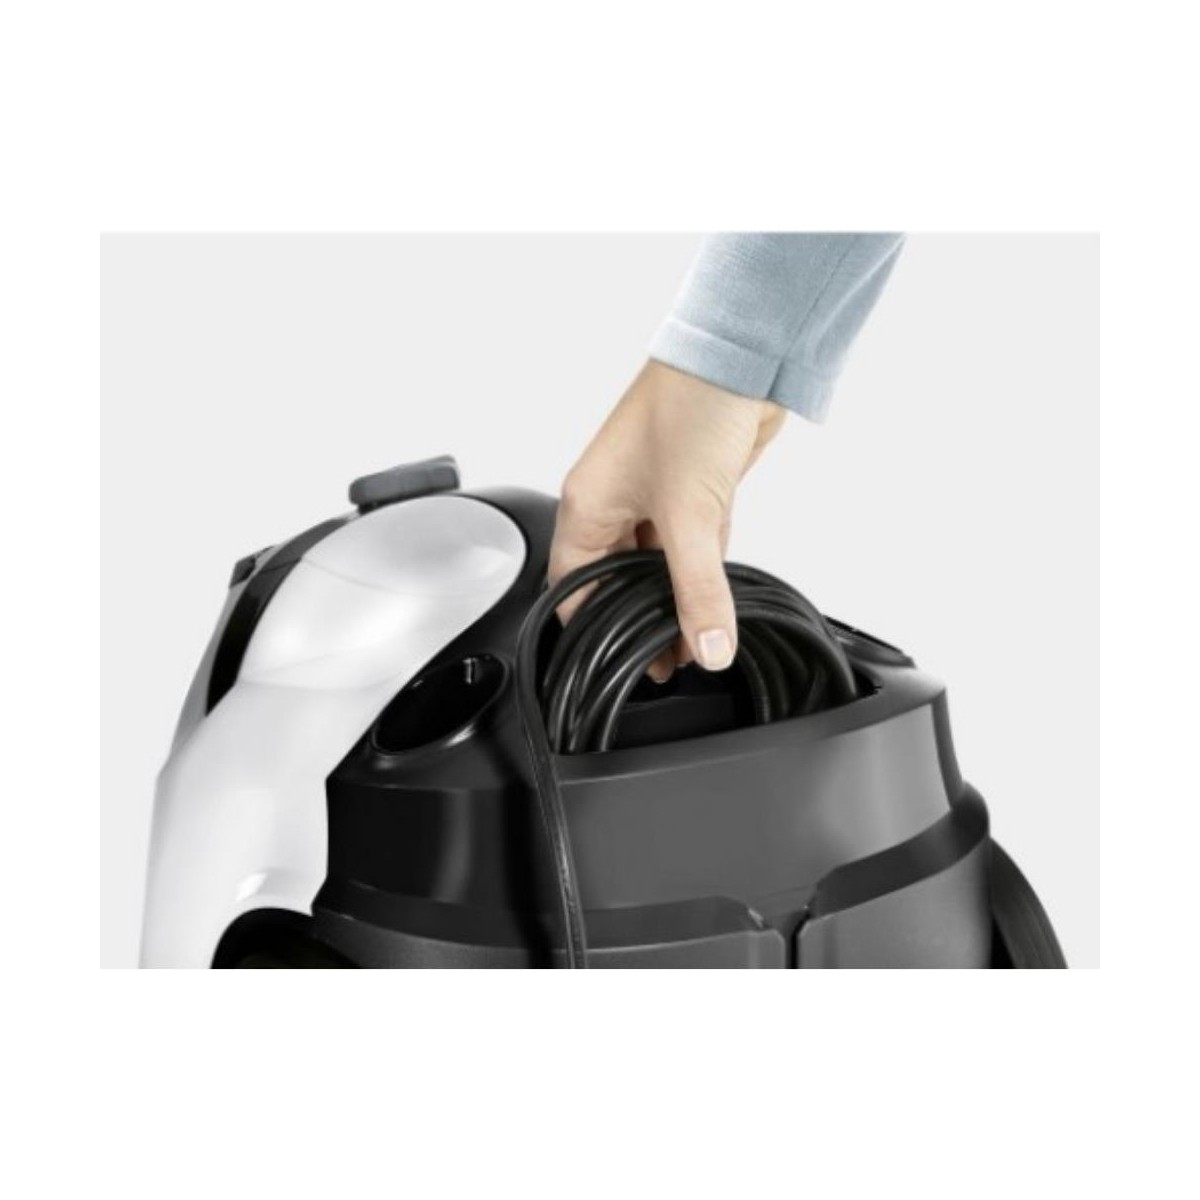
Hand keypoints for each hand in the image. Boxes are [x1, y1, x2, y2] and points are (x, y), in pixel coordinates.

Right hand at [550, 360, 786, 677]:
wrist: (743, 358)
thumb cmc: (689, 408)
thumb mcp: (690, 515)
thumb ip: (699, 590)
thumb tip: (709, 646)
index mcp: (587, 503)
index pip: (573, 581)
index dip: (592, 622)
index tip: (618, 659)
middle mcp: (614, 499)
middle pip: (618, 576)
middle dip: (642, 615)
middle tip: (666, 658)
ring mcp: (656, 493)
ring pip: (660, 562)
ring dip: (678, 596)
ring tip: (697, 640)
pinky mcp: (695, 488)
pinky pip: (693, 543)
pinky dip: (704, 569)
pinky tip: (718, 598)